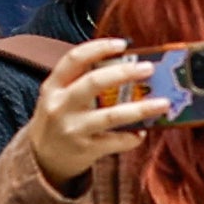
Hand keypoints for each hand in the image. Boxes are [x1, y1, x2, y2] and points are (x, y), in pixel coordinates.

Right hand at [24, 37, 162, 190]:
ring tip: (163, 103)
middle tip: (149, 69)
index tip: (123, 44)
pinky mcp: (85, 149)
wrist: (41, 159)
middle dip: (124, 73)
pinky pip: (115, 141)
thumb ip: (83, 80)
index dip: (99, 48)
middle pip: (94, 83)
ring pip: (111, 115)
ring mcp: (73, 128)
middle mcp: (60, 105)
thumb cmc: (59, 118)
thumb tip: (128, 66)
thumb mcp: (60, 96)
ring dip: (140, 109)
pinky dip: (132, 137)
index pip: (75, 58)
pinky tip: (142, 132)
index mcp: (54, 85)